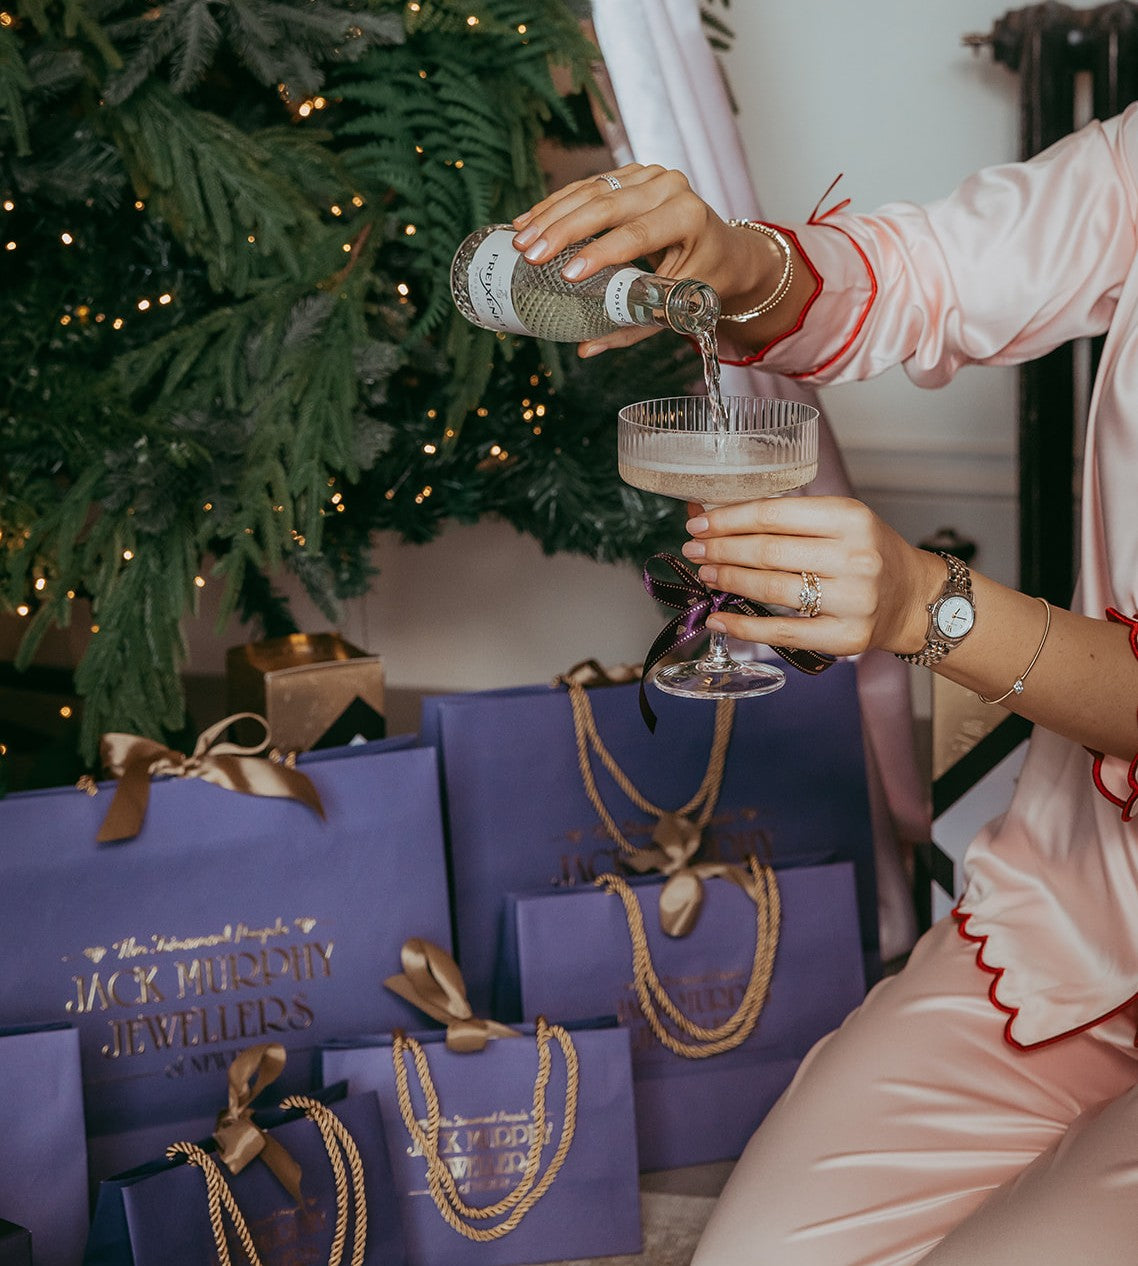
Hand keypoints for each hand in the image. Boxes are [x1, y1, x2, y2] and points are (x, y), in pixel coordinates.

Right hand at [510, 165, 765, 355]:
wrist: (725, 251)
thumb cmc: (703, 283)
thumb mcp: (677, 309)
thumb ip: (632, 326)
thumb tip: (586, 348)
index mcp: (688, 217)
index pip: (638, 233)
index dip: (601, 253)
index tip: (568, 274)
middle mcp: (671, 187)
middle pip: (608, 205)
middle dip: (563, 231)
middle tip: (529, 255)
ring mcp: (651, 175)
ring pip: (592, 190)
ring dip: (551, 215)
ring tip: (520, 239)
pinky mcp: (633, 174)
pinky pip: (589, 185)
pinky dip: (558, 204)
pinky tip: (530, 220)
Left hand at [679, 496, 941, 656]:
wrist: (915, 598)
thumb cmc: (870, 554)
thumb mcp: (842, 521)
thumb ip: (790, 519)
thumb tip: (720, 517)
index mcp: (851, 518)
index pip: (774, 515)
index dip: (729, 520)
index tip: (699, 523)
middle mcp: (854, 558)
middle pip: (768, 551)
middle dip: (721, 550)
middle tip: (695, 550)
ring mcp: (851, 600)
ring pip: (771, 588)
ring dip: (728, 581)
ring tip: (706, 575)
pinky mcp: (845, 636)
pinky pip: (782, 632)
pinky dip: (743, 626)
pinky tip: (719, 618)